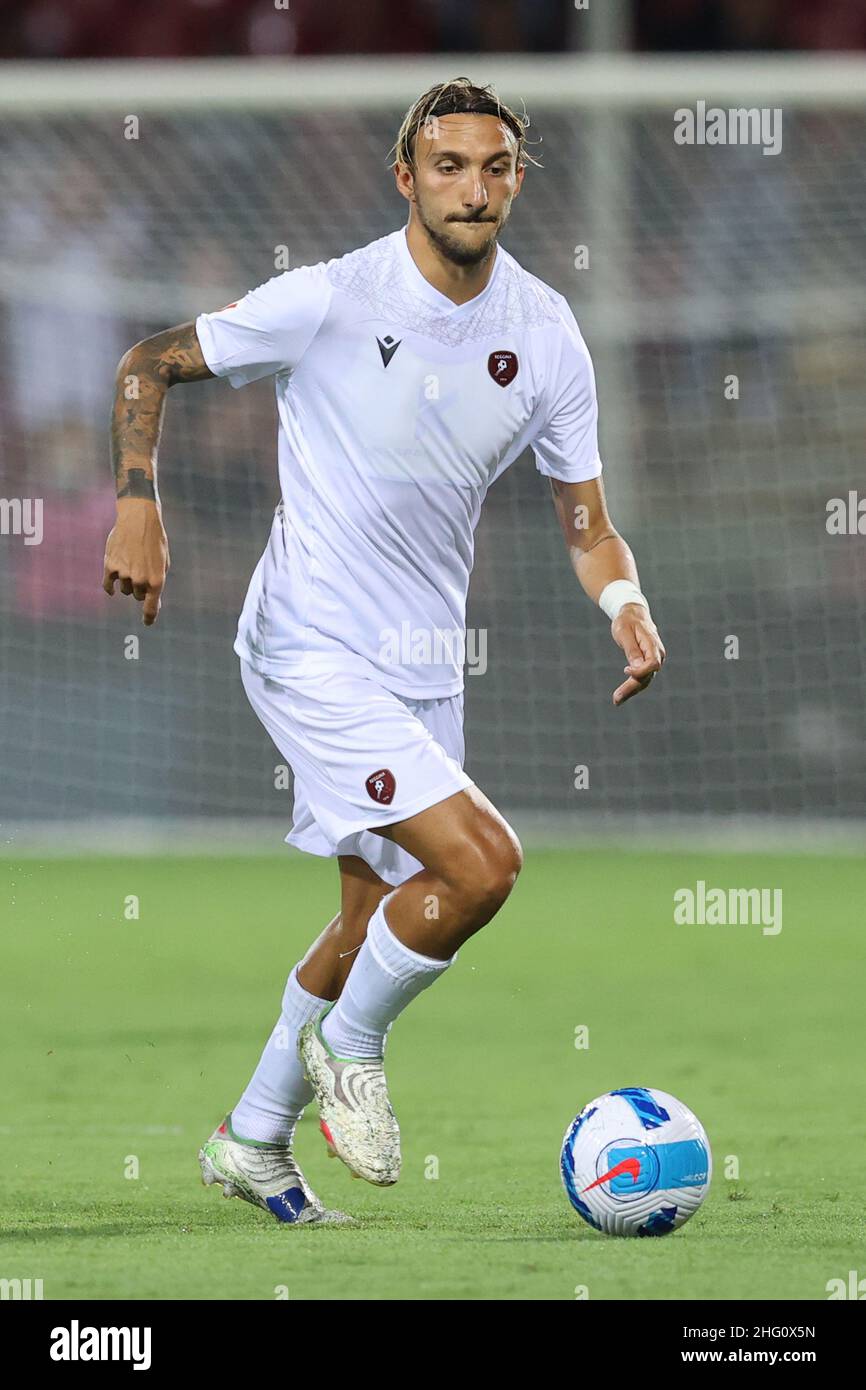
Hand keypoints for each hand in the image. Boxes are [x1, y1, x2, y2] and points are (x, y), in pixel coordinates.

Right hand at [103, 498, 169, 625]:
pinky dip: (110, 587)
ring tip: (131, 565)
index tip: (147, 623)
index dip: (149, 616)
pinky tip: (111, 588)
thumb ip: (156, 581)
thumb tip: (152, 600)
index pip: (151, 606)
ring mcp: (124, 574)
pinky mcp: (110, 566)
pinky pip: (108, 585)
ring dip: (127, 583)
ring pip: (125, 590)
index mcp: (156, 579)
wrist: (138, 519)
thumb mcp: (162, 562)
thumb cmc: (154, 540)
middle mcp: (140, 579)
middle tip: (141, 574)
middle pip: (138, 596)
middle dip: (140, 589)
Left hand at [610, 603, 664, 705]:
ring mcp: (654, 660)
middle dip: (632, 688)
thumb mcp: (624, 632)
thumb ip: (631, 649)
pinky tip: (621, 695)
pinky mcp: (647, 664)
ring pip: (645, 680)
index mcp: (653, 644)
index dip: (640, 671)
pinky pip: (642, 678)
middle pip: (648, 676)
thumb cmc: (627, 621)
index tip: (626, 670)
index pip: (652, 663)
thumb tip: (637, 668)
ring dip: (631, 691)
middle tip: (616, 699)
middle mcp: (657, 654)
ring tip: (616, 700)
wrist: (633, 614)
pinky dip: (632, 687)